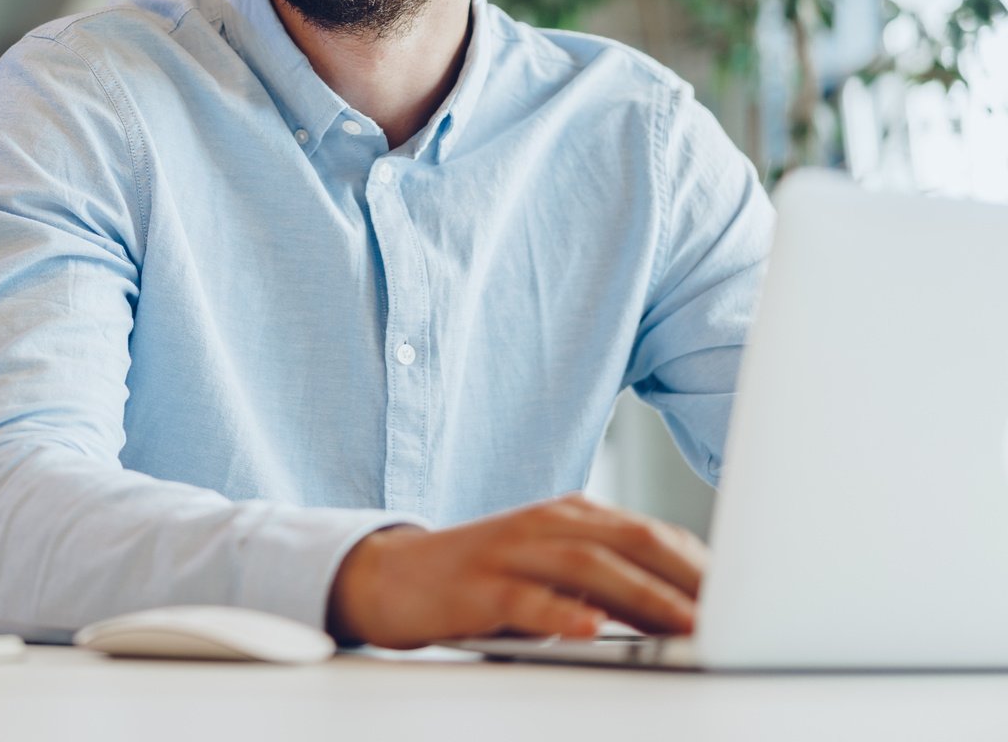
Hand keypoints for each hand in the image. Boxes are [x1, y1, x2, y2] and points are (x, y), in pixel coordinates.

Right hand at [325, 493, 706, 648]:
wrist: (392, 576)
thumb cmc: (485, 579)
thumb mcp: (552, 569)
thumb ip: (609, 579)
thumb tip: (687, 610)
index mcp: (572, 514)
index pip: (653, 533)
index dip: (702, 566)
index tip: (750, 599)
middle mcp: (546, 523)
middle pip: (632, 541)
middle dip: (688, 579)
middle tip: (736, 615)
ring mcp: (510, 551)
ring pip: (588, 566)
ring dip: (644, 598)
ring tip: (688, 626)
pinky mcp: (476, 585)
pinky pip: (525, 598)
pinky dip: (561, 613)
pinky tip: (591, 629)